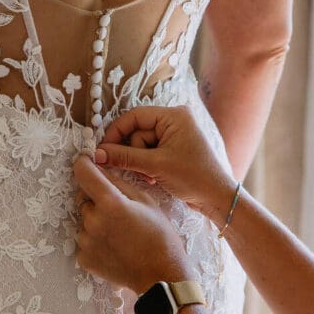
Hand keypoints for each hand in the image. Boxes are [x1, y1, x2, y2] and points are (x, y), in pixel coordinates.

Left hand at [73, 155, 192, 294]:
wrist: (161, 276)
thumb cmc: (160, 236)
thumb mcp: (147, 201)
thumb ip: (120, 184)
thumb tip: (101, 170)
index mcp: (110, 203)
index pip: (83, 173)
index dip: (84, 164)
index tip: (87, 162)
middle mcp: (93, 220)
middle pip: (84, 199)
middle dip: (96, 199)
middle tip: (118, 210)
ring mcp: (86, 242)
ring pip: (84, 221)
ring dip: (96, 221)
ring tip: (119, 232)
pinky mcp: (84, 259)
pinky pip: (85, 241)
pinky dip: (95, 241)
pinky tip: (115, 246)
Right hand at [94, 105, 236, 226]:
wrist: (217, 197)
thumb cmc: (193, 177)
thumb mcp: (155, 166)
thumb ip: (124, 157)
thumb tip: (96, 154)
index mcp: (174, 115)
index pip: (134, 116)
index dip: (116, 132)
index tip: (102, 150)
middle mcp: (175, 120)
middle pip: (136, 132)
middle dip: (132, 153)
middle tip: (133, 170)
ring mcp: (175, 135)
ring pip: (141, 145)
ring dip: (139, 162)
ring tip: (149, 177)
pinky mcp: (174, 149)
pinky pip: (150, 152)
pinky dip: (147, 166)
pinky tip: (153, 179)